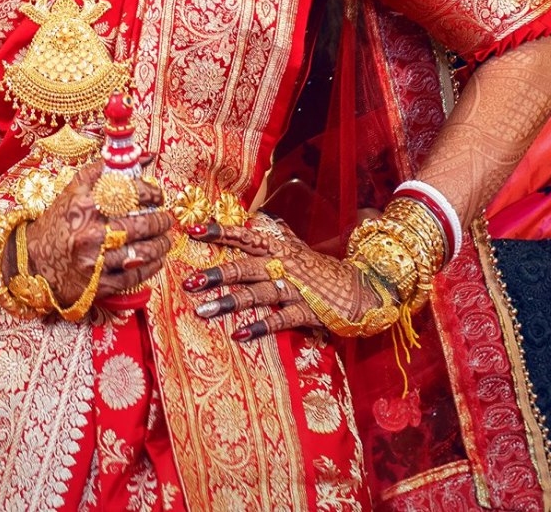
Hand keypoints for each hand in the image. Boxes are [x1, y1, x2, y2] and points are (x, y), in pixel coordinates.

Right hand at [28, 160, 173, 306]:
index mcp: (84, 206)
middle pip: (141, 225)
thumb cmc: (58, 222)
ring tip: (165, 239)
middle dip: (161, 221)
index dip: (152, 193)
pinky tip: (156, 259)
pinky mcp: (98, 285)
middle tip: (165, 218)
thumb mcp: (74, 190)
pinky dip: (151, 266)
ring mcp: (94, 262)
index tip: (157, 195)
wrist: (31, 261)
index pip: (130, 193)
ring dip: (161, 245)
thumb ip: (107, 170)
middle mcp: (90, 234)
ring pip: (142, 252)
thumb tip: (144, 155)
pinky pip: (135, 276)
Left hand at [180, 214, 378, 342]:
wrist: (362, 289)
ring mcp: (295, 289)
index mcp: (279, 248)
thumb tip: (260, 217)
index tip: (193, 230)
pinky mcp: (307, 312)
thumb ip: (278, 234)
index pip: (245, 236)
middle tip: (189, 281)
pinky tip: (240, 334)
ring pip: (257, 293)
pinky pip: (281, 319)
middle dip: (216, 274)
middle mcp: (283, 265)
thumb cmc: (323, 270)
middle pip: (245, 267)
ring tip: (203, 310)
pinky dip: (261, 326)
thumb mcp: (300, 248)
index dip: (220, 232)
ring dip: (229, 302)